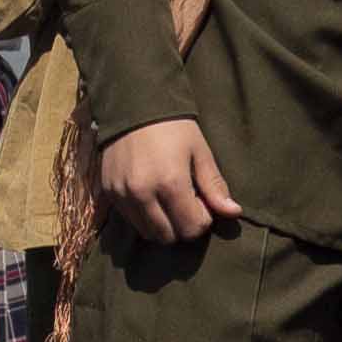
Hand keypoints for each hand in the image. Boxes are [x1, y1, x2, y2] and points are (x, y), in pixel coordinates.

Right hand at [98, 119, 242, 244]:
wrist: (133, 105)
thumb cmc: (174, 127)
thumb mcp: (200, 152)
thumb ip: (214, 186)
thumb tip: (233, 213)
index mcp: (170, 183)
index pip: (191, 228)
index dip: (202, 219)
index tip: (202, 201)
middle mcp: (143, 194)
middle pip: (169, 237)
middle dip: (182, 226)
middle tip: (186, 204)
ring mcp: (122, 195)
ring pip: (148, 232)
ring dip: (162, 225)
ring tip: (168, 201)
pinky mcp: (109, 192)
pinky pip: (130, 220)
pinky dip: (144, 216)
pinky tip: (150, 195)